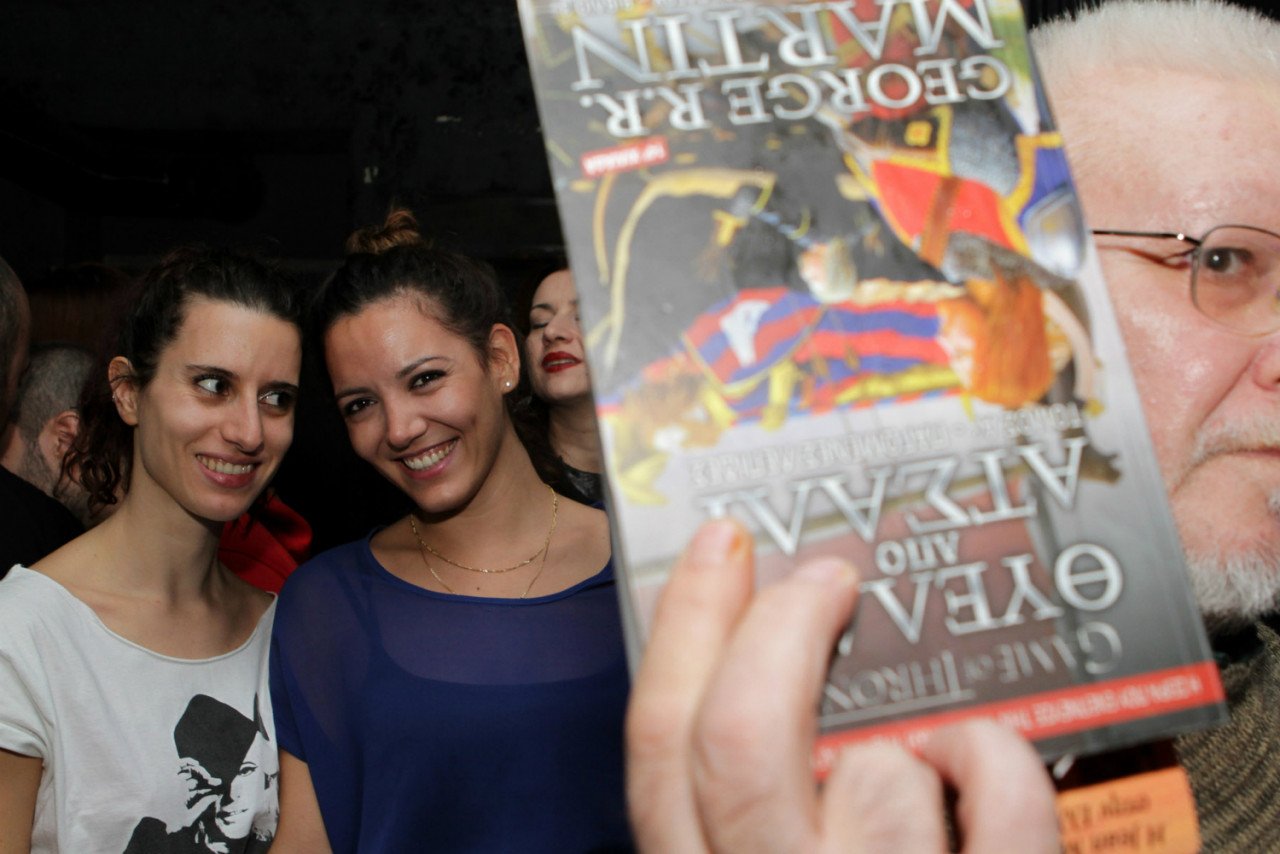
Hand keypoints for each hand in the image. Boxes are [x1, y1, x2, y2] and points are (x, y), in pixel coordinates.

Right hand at [625, 519, 1058, 851]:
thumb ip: (737, 802)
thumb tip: (754, 665)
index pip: (660, 745)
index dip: (688, 629)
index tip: (725, 549)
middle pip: (739, 740)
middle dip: (780, 629)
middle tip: (828, 578)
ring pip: (879, 773)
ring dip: (906, 740)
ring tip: (920, 752)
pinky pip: (1000, 803)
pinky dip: (998, 758)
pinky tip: (982, 760)